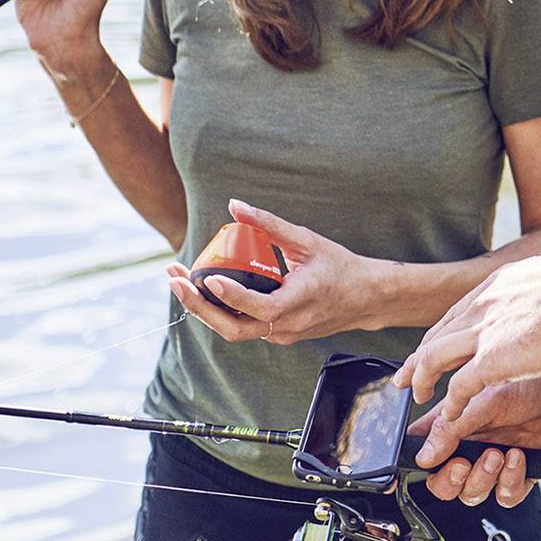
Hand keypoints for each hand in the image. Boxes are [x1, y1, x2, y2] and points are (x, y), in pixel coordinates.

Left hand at [165, 200, 389, 345]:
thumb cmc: (339, 266)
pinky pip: (244, 326)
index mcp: (300, 301)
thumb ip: (270, 225)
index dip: (231, 295)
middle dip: (199, 307)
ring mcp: (283, 335)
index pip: (259, 307)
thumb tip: (234, 205)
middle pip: (234, 329)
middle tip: (174, 281)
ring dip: (204, 310)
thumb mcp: (307, 241)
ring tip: (180, 283)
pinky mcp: (279, 336)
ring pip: (234, 330)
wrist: (366, 298)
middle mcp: (289, 326)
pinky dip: (221, 311)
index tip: (208, 278)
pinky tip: (205, 290)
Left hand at [395, 246, 540, 447]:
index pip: (457, 312)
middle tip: (405, 376)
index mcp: (499, 285)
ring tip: (417, 394)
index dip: (441, 334)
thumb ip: (539, 289)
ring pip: (434, 358)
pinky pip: (457, 386)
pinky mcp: (490, 359)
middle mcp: (483, 305)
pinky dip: (450, 403)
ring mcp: (483, 330)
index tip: (431, 348)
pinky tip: (448, 415)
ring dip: (422, 378)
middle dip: (417, 358)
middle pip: (437, 334)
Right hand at [407, 355, 540, 507]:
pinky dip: (510, 482)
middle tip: (463, 464)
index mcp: (458, 421)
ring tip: (497, 454)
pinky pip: (506, 495)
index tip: (427, 462)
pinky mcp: (524, 472)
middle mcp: (476, 443)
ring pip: (473, 492)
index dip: (423, 462)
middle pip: (446, 481)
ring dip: (482, 478)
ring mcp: (498, 459)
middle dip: (450, 479)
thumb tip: (424, 456)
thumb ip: (451, 429)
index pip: (427, 450)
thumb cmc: (534, 378)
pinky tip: (519, 458)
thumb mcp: (484, 401)